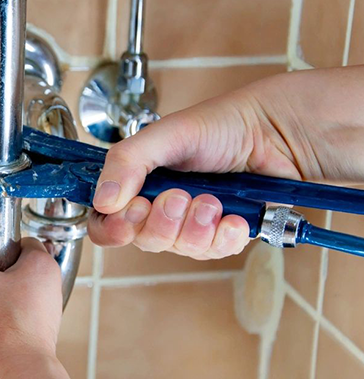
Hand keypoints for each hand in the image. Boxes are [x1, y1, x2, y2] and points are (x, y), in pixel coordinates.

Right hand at [89, 66, 363, 258]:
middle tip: (178, 197)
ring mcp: (192, 222)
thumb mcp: (166, 135)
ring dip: (196, 227)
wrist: (277, 132)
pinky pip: (214, 252)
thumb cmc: (222, 125)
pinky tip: (234, 218)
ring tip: (213, 201)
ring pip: (179, 248)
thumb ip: (127, 162)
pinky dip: (223, 237)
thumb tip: (102, 201)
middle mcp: (161, 205)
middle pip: (142, 239)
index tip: (129, 216)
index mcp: (138, 182)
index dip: (111, 227)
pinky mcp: (222, 233)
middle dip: (162, 222)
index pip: (106, 219)